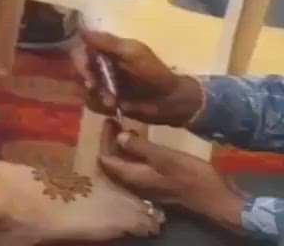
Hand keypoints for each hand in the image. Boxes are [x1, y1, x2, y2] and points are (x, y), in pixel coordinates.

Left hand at [0, 157, 163, 243]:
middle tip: (156, 221)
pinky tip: (97, 195)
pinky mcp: (46, 173)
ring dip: (119, 199)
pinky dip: (97, 190)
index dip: (141, 225)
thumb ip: (57, 240)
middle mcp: (78, 197)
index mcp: (81, 220)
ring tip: (135, 209)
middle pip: (117, 202)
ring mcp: (62, 181)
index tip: (157, 229)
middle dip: (137, 212)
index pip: (122, 221)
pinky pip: (82, 183)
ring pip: (100, 189)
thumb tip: (78, 231)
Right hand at [72, 29, 204, 125]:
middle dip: (88, 82)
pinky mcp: (105, 102)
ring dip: (95, 96)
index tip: (88, 73)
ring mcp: (101, 85)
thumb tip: (81, 30)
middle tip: (99, 91)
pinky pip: (91, 103)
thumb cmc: (154, 72)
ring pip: (82, 89)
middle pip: (78, 72)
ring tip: (112, 103)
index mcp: (105, 51)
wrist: (169, 99)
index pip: (80, 52)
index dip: (80, 63)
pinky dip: (99, 106)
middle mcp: (99, 66)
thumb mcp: (132, 52)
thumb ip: (108, 42)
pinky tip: (113, 108)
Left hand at [99, 125, 246, 234]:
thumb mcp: (165, 157)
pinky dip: (136, 154)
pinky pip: (137, 167)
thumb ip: (140, 147)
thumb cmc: (191, 176)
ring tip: (128, 128)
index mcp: (132, 177)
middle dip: (112, 142)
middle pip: (113, 162)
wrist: (216, 199)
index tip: (110, 121)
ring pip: (125, 165)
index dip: (104, 139)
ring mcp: (146, 185)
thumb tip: (118, 136)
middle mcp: (134, 184)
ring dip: (123, 147)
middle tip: (116, 122)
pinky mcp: (157, 183)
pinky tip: (144, 142)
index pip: (106, 158)